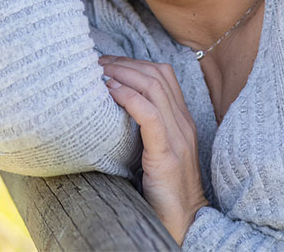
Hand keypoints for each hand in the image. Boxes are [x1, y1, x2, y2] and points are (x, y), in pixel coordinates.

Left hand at [99, 55, 208, 245]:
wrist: (185, 220)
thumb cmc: (164, 190)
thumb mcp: (156, 151)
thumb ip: (144, 129)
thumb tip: (111, 109)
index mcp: (181, 119)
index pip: (163, 75)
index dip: (134, 63)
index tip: (108, 62)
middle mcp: (182, 122)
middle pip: (157, 75)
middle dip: (125, 63)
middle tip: (98, 62)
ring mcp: (177, 136)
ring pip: (154, 87)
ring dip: (124, 74)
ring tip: (101, 73)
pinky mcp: (167, 153)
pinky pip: (149, 114)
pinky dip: (129, 98)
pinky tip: (111, 92)